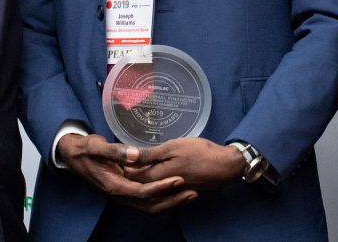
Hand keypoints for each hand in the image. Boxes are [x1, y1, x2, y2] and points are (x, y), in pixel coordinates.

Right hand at [57, 133, 196, 212]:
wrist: (74, 157)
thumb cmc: (86, 150)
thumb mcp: (96, 147)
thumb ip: (114, 151)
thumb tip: (133, 155)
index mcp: (114, 185)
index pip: (143, 191)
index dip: (162, 187)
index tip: (179, 179)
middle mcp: (120, 194)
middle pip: (151, 205)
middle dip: (173, 200)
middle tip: (193, 192)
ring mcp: (124, 194)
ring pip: (151, 205)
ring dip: (170, 201)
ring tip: (191, 193)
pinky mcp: (127, 190)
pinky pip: (148, 200)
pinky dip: (163, 197)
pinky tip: (176, 190)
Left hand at [125, 137, 244, 189]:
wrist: (225, 166)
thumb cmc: (200, 153)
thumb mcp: (173, 147)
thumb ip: (149, 154)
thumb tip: (128, 156)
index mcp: (158, 176)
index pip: (132, 176)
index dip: (121, 168)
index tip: (112, 160)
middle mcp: (162, 188)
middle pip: (139, 183)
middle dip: (128, 175)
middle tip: (118, 164)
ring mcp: (172, 191)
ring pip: (150, 188)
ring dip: (141, 180)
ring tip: (133, 168)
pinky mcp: (180, 191)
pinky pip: (162, 190)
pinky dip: (154, 183)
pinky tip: (154, 174)